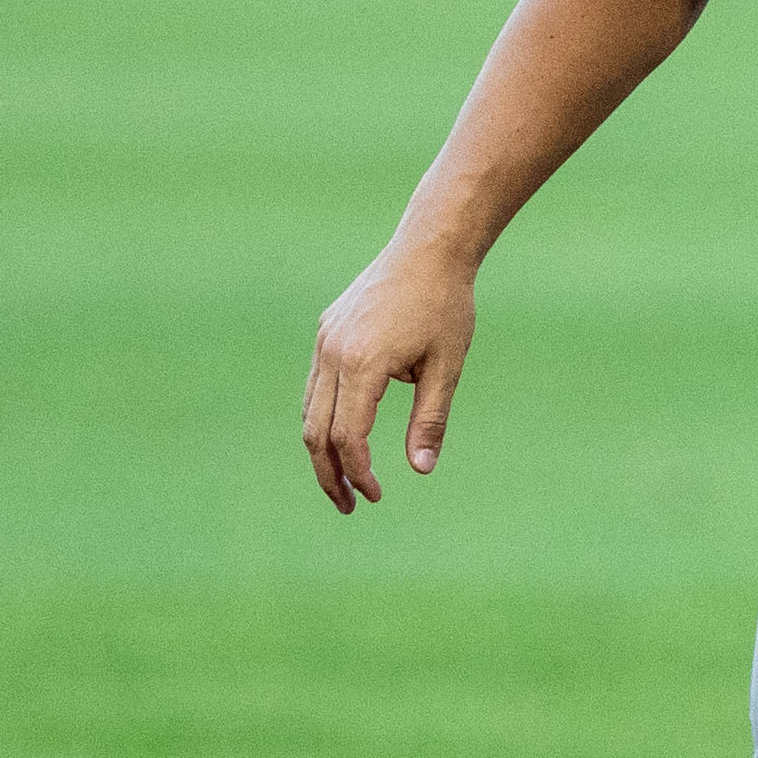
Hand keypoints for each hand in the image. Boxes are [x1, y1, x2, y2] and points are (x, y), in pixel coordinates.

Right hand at [302, 243, 474, 511]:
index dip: (359, 472)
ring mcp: (325, 341)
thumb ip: (431, 420)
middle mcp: (333, 352)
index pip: (349, 436)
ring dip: (323, 450)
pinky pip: (316, 387)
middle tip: (349, 506)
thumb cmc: (446, 307)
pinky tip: (345, 439)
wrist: (428, 251)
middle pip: (316, 431)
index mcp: (363, 362)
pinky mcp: (326, 333)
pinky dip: (324, 419)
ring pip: (309, 411)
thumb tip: (421, 470)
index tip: (377, 495)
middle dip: (329, 473)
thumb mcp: (448, 367)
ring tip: (344, 481)